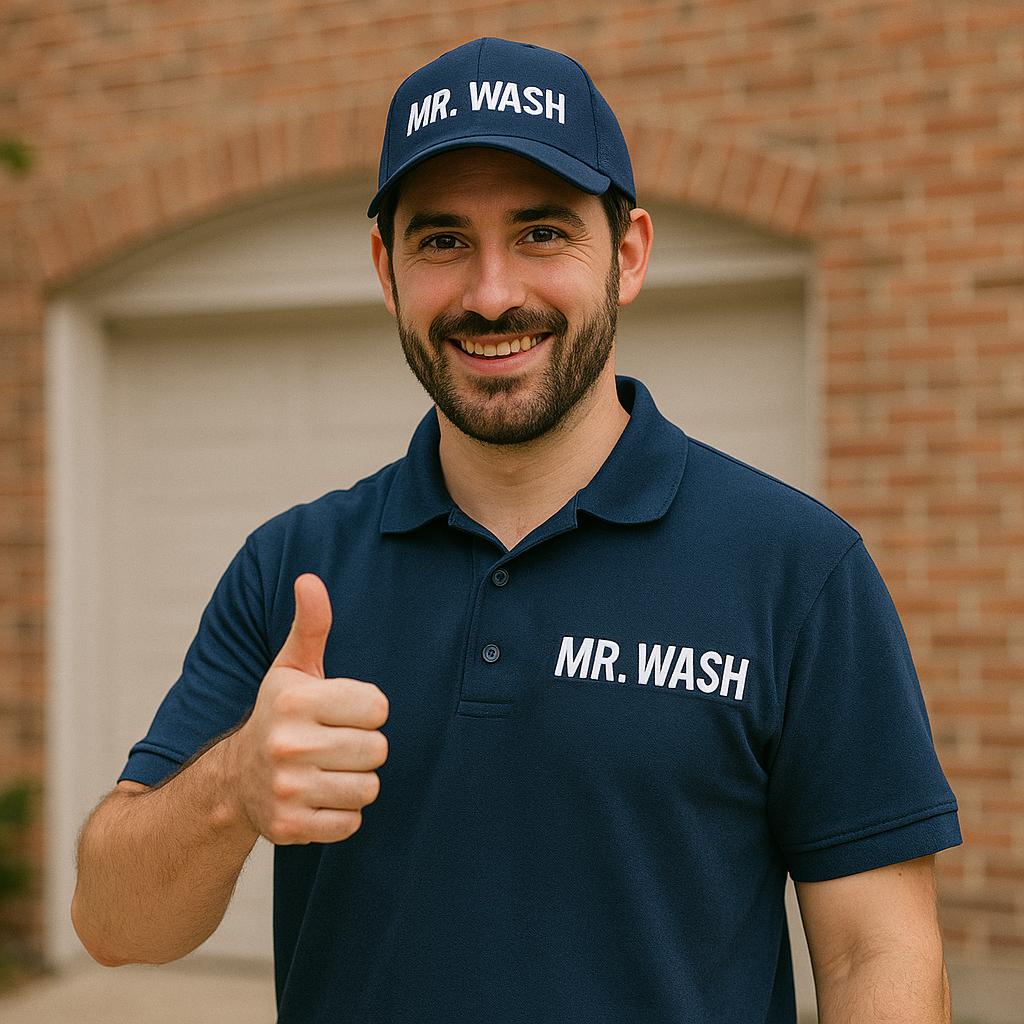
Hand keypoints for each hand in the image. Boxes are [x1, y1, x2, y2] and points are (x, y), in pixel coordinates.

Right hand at [223, 573, 388, 844]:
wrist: (233, 780)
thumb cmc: (279, 714)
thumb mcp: (292, 668)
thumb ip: (311, 625)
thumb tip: (310, 580)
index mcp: (294, 700)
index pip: (378, 707)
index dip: (367, 710)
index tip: (342, 713)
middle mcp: (287, 745)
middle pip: (378, 750)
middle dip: (364, 748)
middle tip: (335, 744)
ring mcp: (286, 789)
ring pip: (368, 788)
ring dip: (355, 781)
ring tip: (328, 770)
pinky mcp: (289, 828)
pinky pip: (351, 823)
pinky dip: (342, 814)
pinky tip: (318, 797)